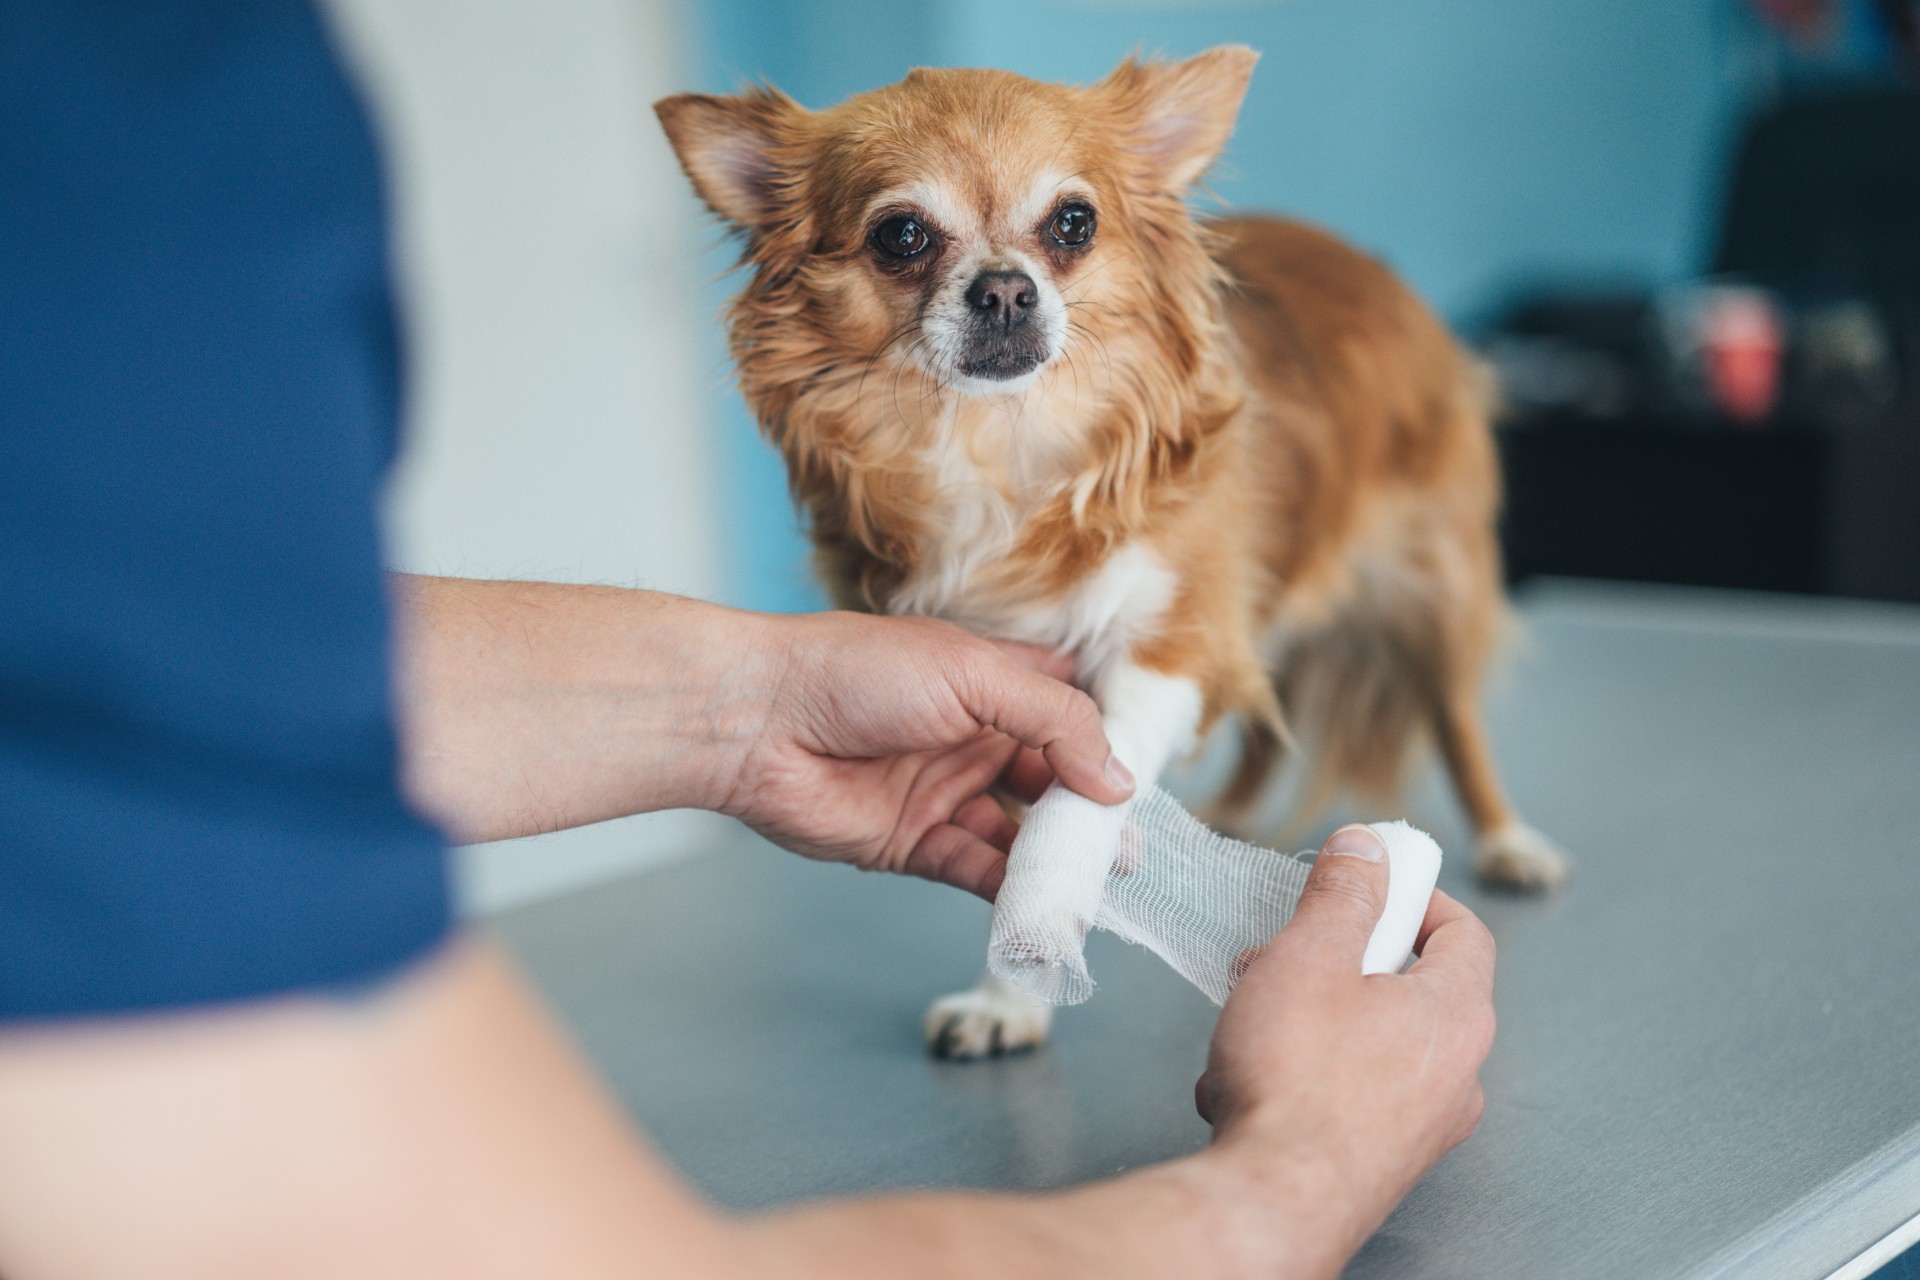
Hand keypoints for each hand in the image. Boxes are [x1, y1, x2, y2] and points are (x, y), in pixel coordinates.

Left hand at [719, 611, 1133, 898]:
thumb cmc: (857, 673)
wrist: (756, 721)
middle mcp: (973, 736)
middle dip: (1089, 818)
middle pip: (1052, 782)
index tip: (1143, 780)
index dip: (1104, 743)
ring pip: (1018, 835)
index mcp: (991, 681)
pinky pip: (976, 871)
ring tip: (1093, 889)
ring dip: (1054, 862)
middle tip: (1127, 854)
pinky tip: (1040, 908)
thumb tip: (1118, 779)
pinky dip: (1009, 893)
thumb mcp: (975, 675)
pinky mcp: (912, 843)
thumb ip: (1055, 722)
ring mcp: (944, 791)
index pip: (1068, 711)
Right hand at [1195, 825, 1495, 1269]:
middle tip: (1287, 953)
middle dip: (1337, 959)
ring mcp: (1422, 1123)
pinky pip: (1346, 1090)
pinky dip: (1302, 1072)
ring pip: (1368, 1038)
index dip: (1415, 895)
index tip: (1369, 882)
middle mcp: (1456, 1073)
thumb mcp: (1310, 955)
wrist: (1273, 1197)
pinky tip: (1250, 1079)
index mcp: (1456, 1014)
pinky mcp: (1381, 1158)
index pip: (1464, 931)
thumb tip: (1367, 848)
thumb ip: (1343, 894)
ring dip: (1310, 1016)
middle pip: (1407, 984)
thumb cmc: (1296, 1082)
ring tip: (1255, 1020)